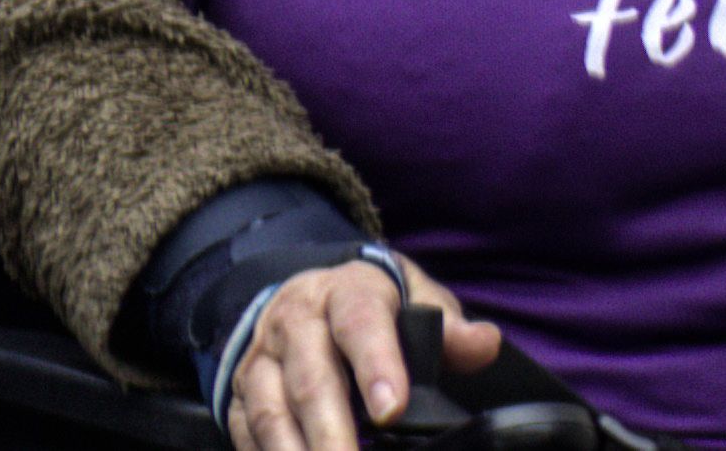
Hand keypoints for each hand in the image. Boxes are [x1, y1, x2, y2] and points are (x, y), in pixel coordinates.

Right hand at [223, 260, 496, 450]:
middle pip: (312, 379)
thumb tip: (483, 344)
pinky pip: (247, 431)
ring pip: (272, 410)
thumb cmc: (369, 308)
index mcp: (345, 294)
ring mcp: (263, 360)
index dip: (376, 366)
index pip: (360, 324)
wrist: (304, 293)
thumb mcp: (411, 297)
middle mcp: (296, 323)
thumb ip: (446, 324)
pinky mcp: (243, 393)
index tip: (391, 410)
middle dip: (331, 431)